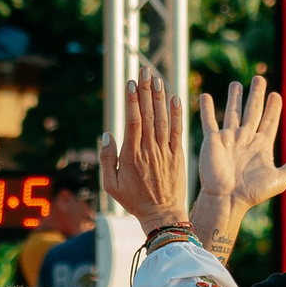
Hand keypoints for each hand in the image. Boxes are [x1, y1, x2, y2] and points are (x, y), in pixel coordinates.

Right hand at [98, 63, 190, 230]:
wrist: (162, 215)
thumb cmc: (134, 201)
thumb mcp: (111, 185)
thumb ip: (107, 159)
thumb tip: (107, 134)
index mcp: (131, 155)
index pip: (133, 121)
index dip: (132, 100)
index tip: (131, 82)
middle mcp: (149, 150)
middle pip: (148, 114)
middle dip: (146, 91)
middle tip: (145, 70)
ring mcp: (165, 152)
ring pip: (163, 119)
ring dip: (160, 97)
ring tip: (157, 78)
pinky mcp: (178, 155)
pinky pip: (178, 131)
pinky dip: (177, 113)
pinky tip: (175, 97)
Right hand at [195, 76, 285, 242]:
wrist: (227, 199)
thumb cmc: (252, 193)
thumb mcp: (279, 180)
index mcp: (262, 145)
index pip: (269, 121)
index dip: (273, 108)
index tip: (276, 95)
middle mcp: (246, 139)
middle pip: (252, 111)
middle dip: (256, 95)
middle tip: (259, 79)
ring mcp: (229, 138)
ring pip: (232, 112)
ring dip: (234, 97)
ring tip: (236, 83)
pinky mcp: (213, 141)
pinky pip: (209, 121)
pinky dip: (207, 108)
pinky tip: (205, 95)